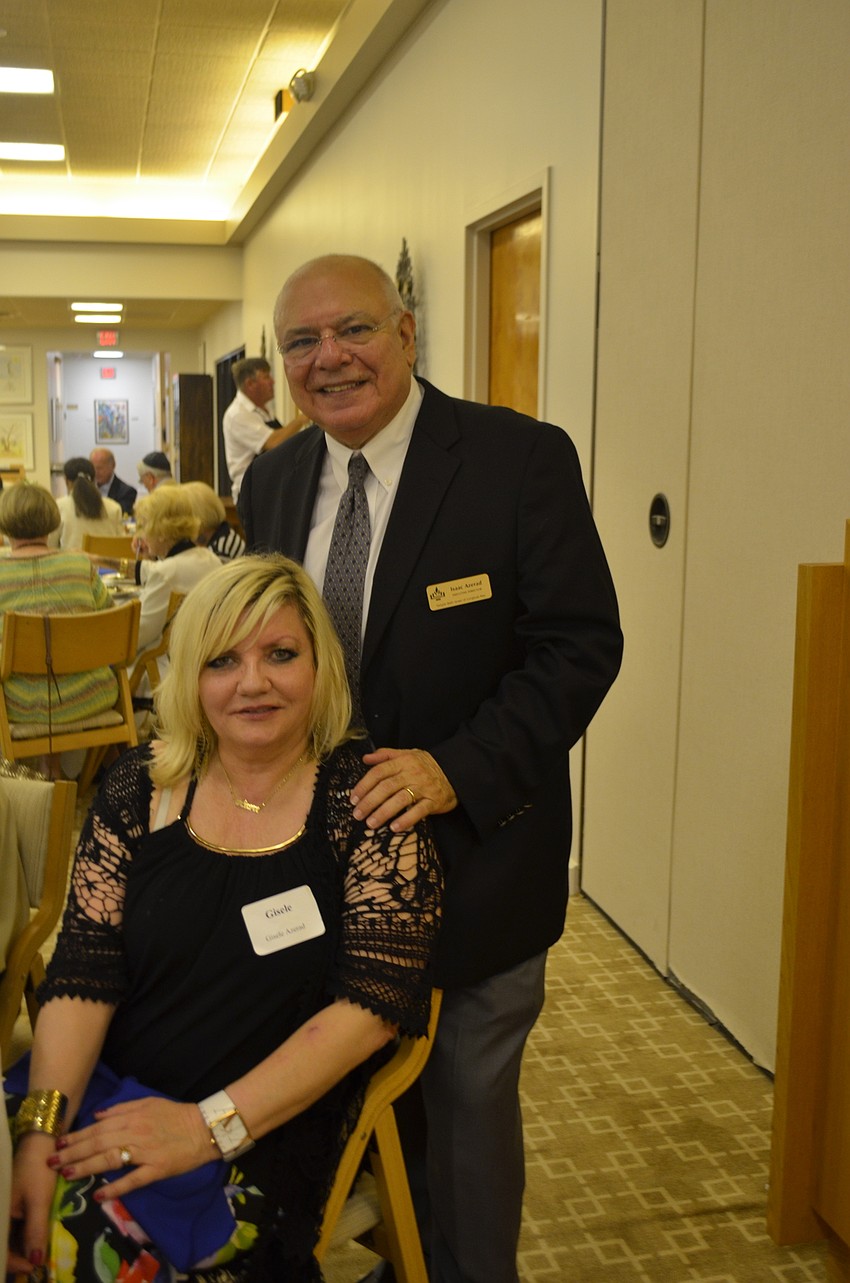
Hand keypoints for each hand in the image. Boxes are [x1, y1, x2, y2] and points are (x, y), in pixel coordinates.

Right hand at [9, 1132, 58, 1272]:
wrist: (40, 1142)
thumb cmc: (38, 1170)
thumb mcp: (38, 1202)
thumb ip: (35, 1232)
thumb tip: (36, 1262)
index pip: (2, 1248)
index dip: (15, 1262)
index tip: (35, 1267)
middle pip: (5, 1242)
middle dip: (18, 1256)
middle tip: (37, 1263)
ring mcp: (5, 1208)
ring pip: (10, 1234)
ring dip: (22, 1246)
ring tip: (39, 1254)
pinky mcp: (12, 1204)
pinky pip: (15, 1225)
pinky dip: (25, 1233)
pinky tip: (38, 1237)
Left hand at [47, 1096, 213, 1201]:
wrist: (205, 1127)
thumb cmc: (176, 1115)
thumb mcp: (149, 1103)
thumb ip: (122, 1109)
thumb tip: (96, 1116)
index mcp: (133, 1117)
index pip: (98, 1128)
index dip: (77, 1137)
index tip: (58, 1144)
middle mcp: (136, 1133)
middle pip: (98, 1144)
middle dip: (73, 1153)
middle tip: (51, 1163)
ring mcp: (146, 1152)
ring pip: (110, 1159)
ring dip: (86, 1167)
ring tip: (67, 1175)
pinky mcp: (157, 1169)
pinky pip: (133, 1180)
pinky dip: (116, 1188)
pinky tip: (100, 1195)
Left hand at [351, 747, 456, 831]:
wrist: (455, 771)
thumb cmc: (426, 765)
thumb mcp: (407, 754)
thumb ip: (386, 755)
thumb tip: (365, 758)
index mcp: (403, 761)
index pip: (379, 772)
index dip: (364, 785)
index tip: (353, 798)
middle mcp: (412, 773)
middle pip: (386, 787)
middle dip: (369, 802)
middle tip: (357, 814)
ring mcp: (424, 787)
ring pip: (400, 800)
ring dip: (383, 812)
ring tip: (371, 824)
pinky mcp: (434, 801)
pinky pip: (419, 811)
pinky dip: (406, 820)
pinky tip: (394, 828)